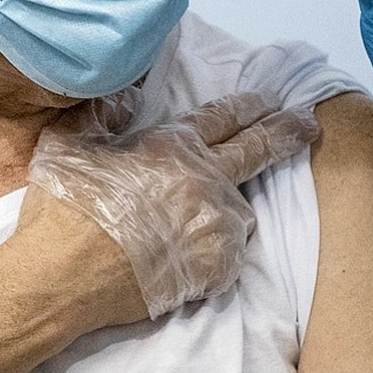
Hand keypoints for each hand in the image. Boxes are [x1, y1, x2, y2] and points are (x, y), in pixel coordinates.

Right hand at [27, 91, 319, 319]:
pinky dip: (214, 256)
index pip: (224, 117)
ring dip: (227, 213)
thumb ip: (104, 114)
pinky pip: (228, 255)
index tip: (272, 99)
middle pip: (259, 149)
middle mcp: (207, 179)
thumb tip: (129, 95)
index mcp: (174, 147)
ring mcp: (218, 223)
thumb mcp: (70, 145)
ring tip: (192, 229)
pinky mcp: (221, 264)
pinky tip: (185, 261)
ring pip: (241, 212)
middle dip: (288, 132)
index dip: (250, 105)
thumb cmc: (65, 211)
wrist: (63, 277)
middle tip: (309, 124)